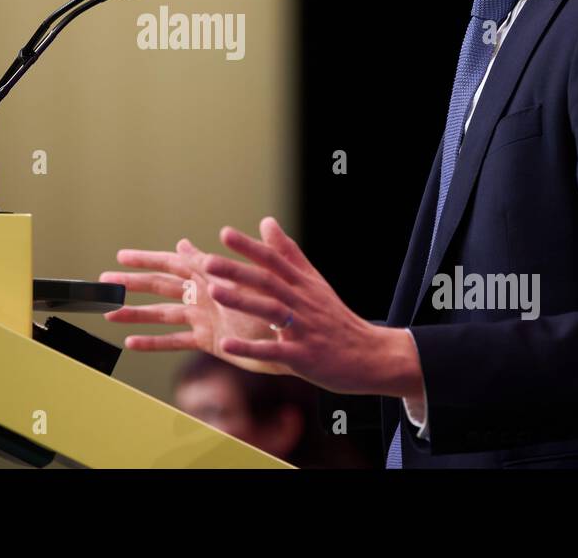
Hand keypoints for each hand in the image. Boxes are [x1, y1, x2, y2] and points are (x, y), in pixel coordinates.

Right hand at [100, 227, 289, 375]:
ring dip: (135, 315)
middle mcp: (203, 294)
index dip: (146, 259)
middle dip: (131, 284)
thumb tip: (188, 243)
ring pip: (161, 314)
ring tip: (109, 315)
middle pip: (159, 286)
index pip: (172, 262)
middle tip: (103, 282)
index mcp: (212, 274)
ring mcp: (203, 317)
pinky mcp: (209, 340)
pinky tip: (132, 343)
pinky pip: (175, 341)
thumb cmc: (279, 298)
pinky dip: (153, 342)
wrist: (298, 332)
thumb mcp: (252, 274)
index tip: (121, 256)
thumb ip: (220, 257)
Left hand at [200, 216, 418, 396]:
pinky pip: (274, 352)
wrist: (370, 356)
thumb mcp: (314, 282)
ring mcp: (304, 329)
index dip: (250, 247)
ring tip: (214, 293)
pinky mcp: (304, 357)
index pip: (274, 261)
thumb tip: (266, 221)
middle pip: (268, 282)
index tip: (225, 233)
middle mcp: (303, 303)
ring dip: (242, 301)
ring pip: (271, 311)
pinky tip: (226, 345)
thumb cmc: (336, 318)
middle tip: (207, 261)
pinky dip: (250, 348)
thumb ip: (288, 253)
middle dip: (237, 271)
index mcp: (303, 285)